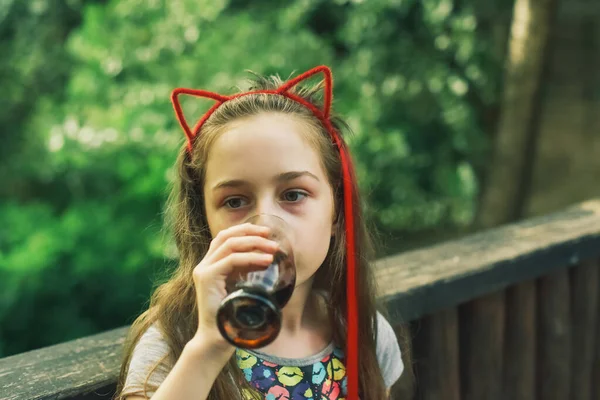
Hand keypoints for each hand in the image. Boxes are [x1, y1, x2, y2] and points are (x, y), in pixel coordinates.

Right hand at [192, 223, 278, 350]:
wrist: (216, 340)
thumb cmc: (232, 317)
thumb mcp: (241, 288)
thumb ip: (247, 272)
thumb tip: (268, 258)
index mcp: (211, 265)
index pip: (225, 238)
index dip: (245, 231)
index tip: (266, 233)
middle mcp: (204, 265)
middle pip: (226, 236)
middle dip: (250, 232)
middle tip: (270, 236)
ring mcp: (203, 270)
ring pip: (229, 244)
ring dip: (254, 243)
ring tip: (273, 248)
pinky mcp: (207, 279)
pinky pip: (231, 260)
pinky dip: (251, 258)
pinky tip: (266, 261)